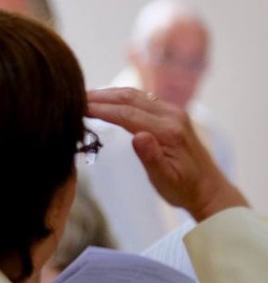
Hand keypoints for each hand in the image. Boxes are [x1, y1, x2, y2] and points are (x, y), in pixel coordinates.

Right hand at [87, 87, 246, 219]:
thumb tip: (137, 136)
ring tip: (85, 97)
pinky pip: (142, 99)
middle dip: (101, 96)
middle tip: (74, 97)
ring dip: (109, 94)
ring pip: (136, 95)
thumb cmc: (184, 188)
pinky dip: (121, 97)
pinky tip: (108, 101)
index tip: (77, 107)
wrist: (209, 188)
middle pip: (130, 98)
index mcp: (168, 131)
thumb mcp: (165, 179)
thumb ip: (151, 157)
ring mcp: (173, 112)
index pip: (126, 114)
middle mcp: (172, 116)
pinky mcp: (172, 114)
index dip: (101, 109)